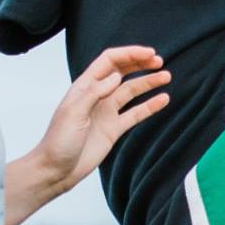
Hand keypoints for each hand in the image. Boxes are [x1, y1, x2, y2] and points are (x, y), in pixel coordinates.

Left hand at [32, 46, 171, 195]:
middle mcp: (97, 95)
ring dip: (149, 83)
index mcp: (84, 87)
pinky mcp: (114, 128)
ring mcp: (107, 111)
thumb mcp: (73, 113)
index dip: (129, 54)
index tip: (149, 54)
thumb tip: (116, 76)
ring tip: (166, 76)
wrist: (57, 170)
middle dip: (140, 64)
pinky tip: (163, 99)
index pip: (109, 62)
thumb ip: (94, 93)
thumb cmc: (59, 141)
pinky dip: (150, 106)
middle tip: (159, 61)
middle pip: (122, 72)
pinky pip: (136, 113)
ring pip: (132, 91)